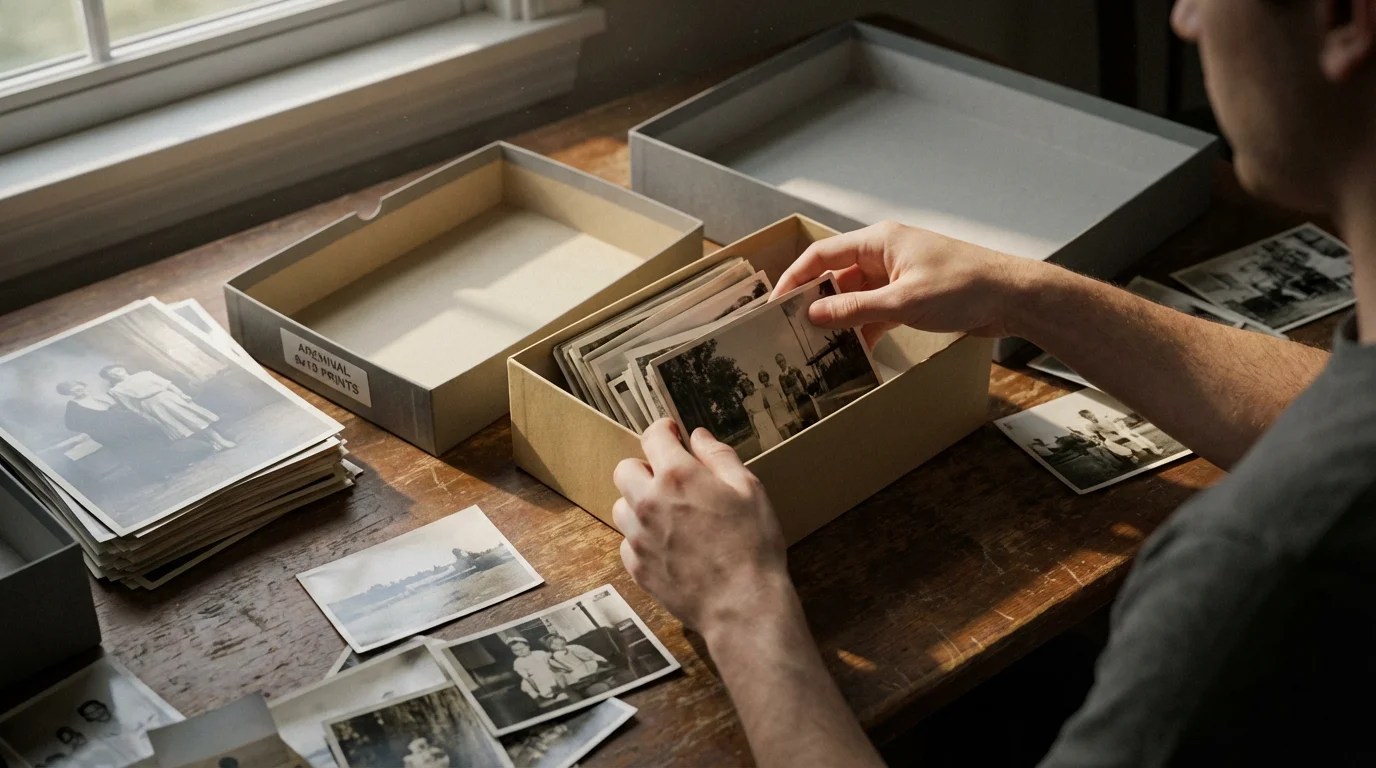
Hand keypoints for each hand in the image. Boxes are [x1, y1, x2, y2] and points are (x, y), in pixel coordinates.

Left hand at [613, 420, 792, 637]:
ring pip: (621, 507)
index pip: (652, 437)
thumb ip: (719, 457)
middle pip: (624, 470)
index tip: (671, 434)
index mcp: (676, 477)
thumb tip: (698, 436)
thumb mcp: (749, 489)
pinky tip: (669, 545)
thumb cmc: (752, 545)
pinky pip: (627, 542)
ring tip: (669, 515)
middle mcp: (648, 503)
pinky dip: (642, 538)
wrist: (742, 605)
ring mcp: (638, 537)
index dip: (662, 431)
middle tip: (670, 479)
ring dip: (639, 503)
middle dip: (644, 468)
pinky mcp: (637, 567)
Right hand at [771, 220, 1038, 344]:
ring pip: (855, 298)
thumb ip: (854, 309)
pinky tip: (852, 352)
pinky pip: (876, 311)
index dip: (795, 278)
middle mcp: (885, 255)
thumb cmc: (964, 286)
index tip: (776, 304)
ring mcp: (898, 276)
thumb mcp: (903, 301)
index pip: (822, 255)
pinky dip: (863, 329)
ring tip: (818, 348)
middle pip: (836, 277)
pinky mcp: (911, 296)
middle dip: (815, 304)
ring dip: (840, 321)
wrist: (1012, 297)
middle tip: (792, 332)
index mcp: (879, 241)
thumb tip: (813, 313)